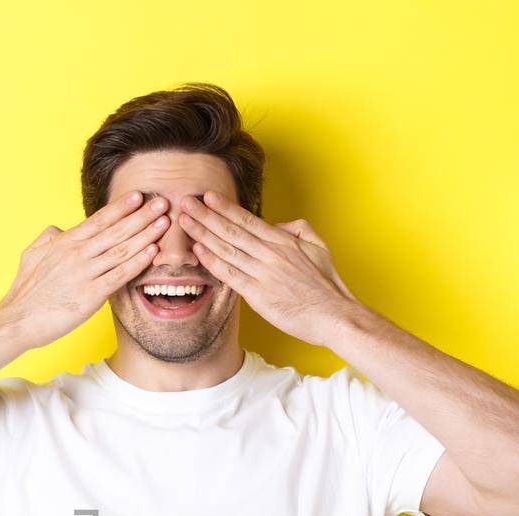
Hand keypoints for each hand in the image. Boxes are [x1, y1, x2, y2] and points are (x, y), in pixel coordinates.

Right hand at [0, 190, 170, 348]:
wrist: (17, 320)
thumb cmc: (25, 291)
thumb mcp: (31, 255)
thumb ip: (48, 238)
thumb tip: (60, 229)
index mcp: (65, 242)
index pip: (99, 220)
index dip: (121, 207)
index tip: (139, 196)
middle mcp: (77, 254)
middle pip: (116, 230)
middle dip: (142, 216)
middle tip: (163, 203)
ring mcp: (84, 274)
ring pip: (121, 250)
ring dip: (146, 235)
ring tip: (164, 223)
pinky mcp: (90, 296)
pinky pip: (119, 276)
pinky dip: (137, 263)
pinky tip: (152, 253)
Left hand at [176, 190, 360, 347]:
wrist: (334, 315)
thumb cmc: (327, 284)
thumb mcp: (319, 247)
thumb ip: (298, 229)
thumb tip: (278, 225)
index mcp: (283, 241)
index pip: (248, 220)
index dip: (225, 207)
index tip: (207, 196)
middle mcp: (270, 254)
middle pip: (231, 230)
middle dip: (206, 215)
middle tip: (185, 202)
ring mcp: (263, 274)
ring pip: (227, 249)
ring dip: (203, 234)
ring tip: (184, 222)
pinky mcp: (258, 295)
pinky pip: (230, 274)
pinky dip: (212, 261)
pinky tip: (198, 251)